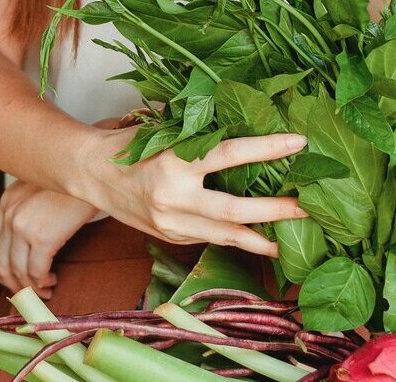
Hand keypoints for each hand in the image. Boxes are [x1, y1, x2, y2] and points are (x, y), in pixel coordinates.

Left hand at [0, 181, 99, 298]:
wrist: (92, 171)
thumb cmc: (74, 181)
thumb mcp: (40, 188)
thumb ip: (28, 209)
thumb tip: (30, 242)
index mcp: (7, 201)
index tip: (11, 279)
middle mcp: (9, 213)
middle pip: (0, 262)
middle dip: (13, 284)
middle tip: (26, 293)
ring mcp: (23, 226)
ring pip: (18, 271)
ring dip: (30, 287)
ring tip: (44, 290)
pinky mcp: (42, 237)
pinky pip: (36, 271)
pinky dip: (42, 282)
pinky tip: (51, 280)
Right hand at [71, 131, 309, 256]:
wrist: (90, 175)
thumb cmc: (130, 146)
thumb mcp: (163, 133)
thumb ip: (200, 136)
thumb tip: (250, 127)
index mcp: (174, 162)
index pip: (230, 154)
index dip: (267, 149)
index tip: (298, 143)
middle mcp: (173, 197)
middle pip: (234, 211)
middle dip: (274, 211)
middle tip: (305, 208)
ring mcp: (170, 223)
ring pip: (225, 236)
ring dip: (260, 239)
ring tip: (289, 241)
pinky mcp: (169, 237)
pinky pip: (209, 239)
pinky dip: (233, 238)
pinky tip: (256, 239)